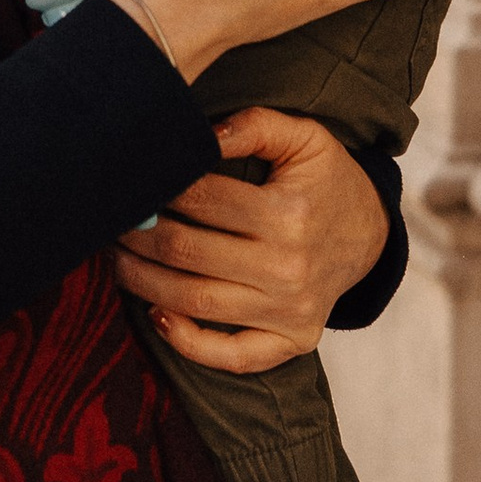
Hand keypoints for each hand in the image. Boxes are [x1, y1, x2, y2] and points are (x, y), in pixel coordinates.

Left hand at [113, 108, 391, 369]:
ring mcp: (290, 311)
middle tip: (110, 218)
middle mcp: (289, 267)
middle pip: (187, 252)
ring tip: (116, 257)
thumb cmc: (326, 181)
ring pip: (194, 300)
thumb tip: (198, 135)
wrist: (370, 235)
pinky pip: (232, 355)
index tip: (132, 179)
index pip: (202, 199)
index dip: (158, 188)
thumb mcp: (304, 138)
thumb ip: (254, 125)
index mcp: (289, 213)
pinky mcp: (292, 341)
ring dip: (141, 280)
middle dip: (138, 234)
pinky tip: (156, 314)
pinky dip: (188, 342)